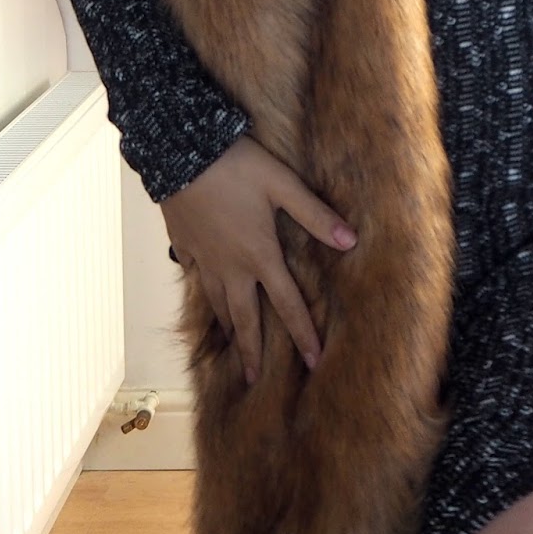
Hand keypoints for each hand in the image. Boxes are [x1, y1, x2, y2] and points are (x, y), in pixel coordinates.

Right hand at [160, 133, 356, 385]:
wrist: (181, 152)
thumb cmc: (237, 166)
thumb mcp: (283, 185)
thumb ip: (315, 215)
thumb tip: (351, 241)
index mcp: (260, 255)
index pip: (287, 303)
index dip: (303, 334)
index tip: (314, 362)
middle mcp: (231, 266)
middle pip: (245, 317)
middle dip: (252, 351)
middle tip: (254, 381)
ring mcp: (204, 259)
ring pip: (217, 303)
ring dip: (228, 329)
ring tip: (233, 348)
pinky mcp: (184, 245)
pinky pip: (195, 278)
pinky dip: (202, 294)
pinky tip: (205, 295)